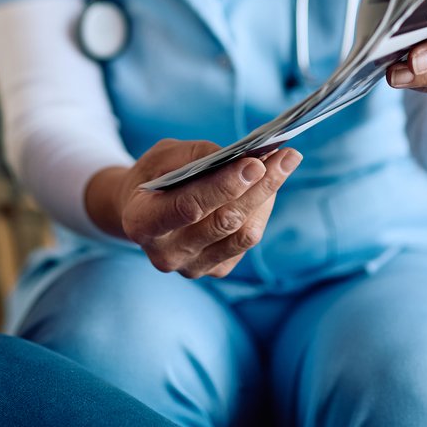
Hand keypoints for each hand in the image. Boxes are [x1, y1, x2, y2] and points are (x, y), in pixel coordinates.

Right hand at [88, 139, 302, 278]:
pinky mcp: (215, 270)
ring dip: (267, 196)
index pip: (188, 207)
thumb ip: (196, 156)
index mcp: (142, 223)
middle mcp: (165, 254)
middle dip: (258, 186)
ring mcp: (192, 268)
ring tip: (282, 163)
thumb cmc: (153, 178)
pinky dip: (261, 210)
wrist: (143, 214)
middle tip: (284, 156)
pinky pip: (247, 240)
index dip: (223, 186)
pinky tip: (266, 186)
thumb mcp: (161, 157)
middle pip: (224, 222)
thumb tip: (243, 158)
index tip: (254, 162)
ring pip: (243, 234)